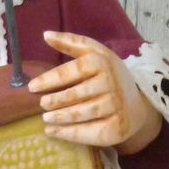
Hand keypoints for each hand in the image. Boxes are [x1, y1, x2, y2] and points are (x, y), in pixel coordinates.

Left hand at [30, 31, 162, 153]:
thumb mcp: (96, 54)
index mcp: (102, 63)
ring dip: (59, 117)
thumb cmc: (109, 75)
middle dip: (54, 101)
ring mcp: (115, 107)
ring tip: (46, 118)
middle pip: (75, 95)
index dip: (49, 79)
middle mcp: (110, 84)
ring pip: (80, 114)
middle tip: (42, 104)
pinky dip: (68, 133)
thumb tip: (45, 35)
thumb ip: (72, 43)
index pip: (71, 71)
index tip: (32, 87)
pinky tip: (53, 131)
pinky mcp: (116, 127)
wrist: (136, 103)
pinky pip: (89, 132)